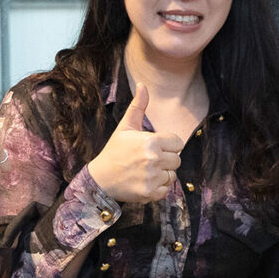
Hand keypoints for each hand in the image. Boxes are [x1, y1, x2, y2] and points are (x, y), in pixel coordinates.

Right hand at [85, 86, 183, 205]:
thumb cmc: (115, 151)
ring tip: (146, 171)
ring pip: (173, 175)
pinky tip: (145, 181)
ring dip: (163, 174)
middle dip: (166, 159)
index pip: (177, 143)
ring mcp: (152, 177)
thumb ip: (138, 106)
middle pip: (177, 160)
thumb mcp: (125, 127)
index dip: (168, 145)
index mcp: (150, 141)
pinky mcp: (151, 193)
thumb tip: (143, 85)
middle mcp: (153, 159)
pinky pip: (167, 189)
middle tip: (149, 160)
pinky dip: (159, 187)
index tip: (155, 147)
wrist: (101, 179)